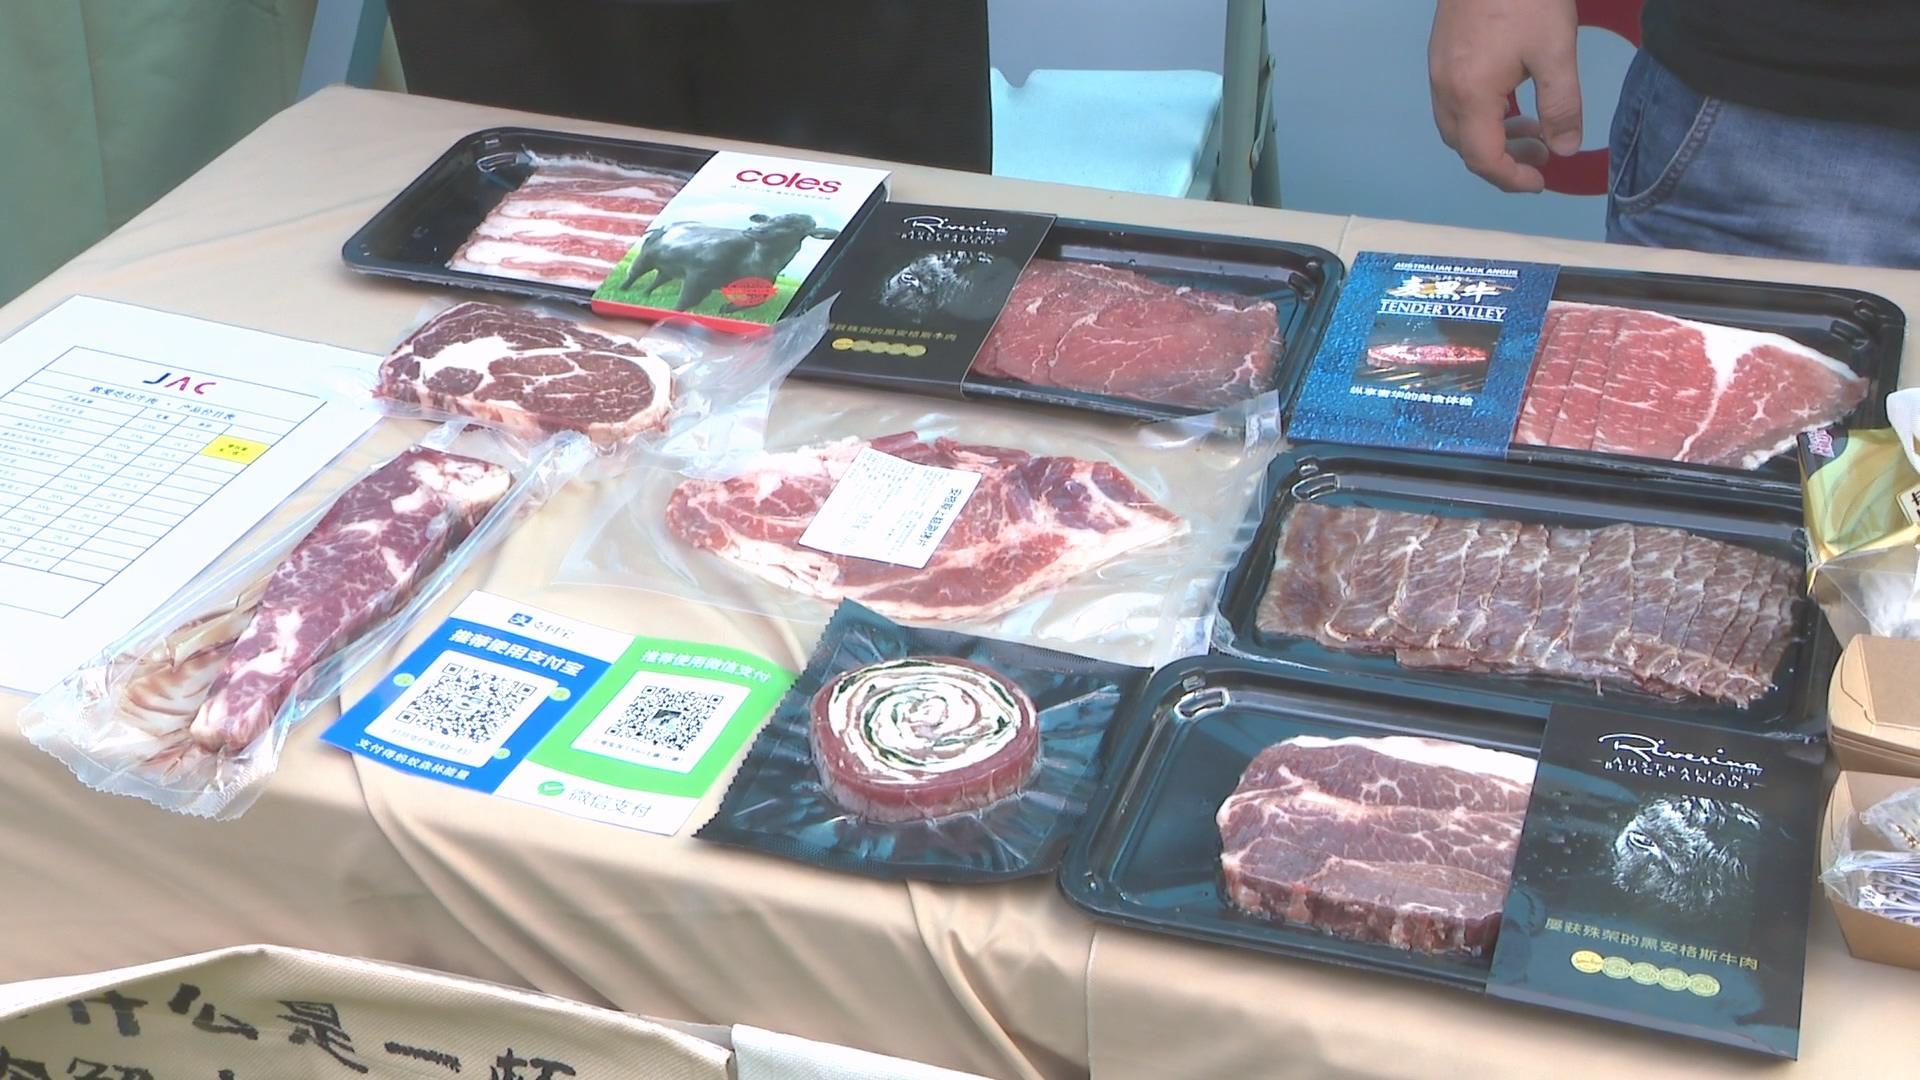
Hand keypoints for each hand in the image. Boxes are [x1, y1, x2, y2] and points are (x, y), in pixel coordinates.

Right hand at [1429, 0, 1581, 192]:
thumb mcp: (1556, 50)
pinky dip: (1481, 115)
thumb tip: (1566, 150)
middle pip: (1464, 147)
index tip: (1542, 181)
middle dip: (1502, 160)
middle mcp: (1445, 90)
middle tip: (1542, 153)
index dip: (1512, 178)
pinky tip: (1509, 95)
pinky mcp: (1441, 54)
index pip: (1484, 158)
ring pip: (1457, 125)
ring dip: (1491, 137)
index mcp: (1470, 95)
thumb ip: (1561, 105)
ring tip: (1531, 126)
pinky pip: (1454, 102)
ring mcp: (1438, 71)